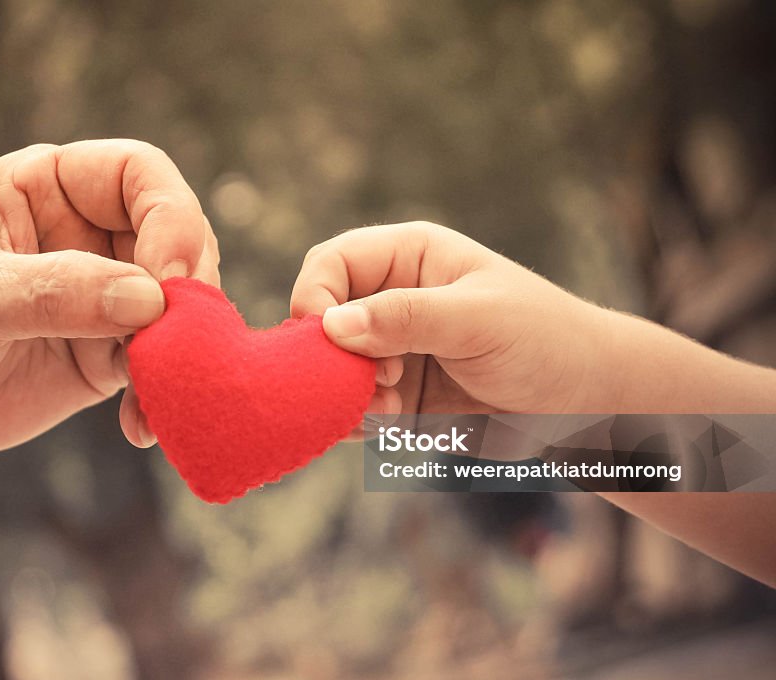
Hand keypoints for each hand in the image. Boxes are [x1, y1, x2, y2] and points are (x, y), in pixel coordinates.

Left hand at [0, 140, 217, 476]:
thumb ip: (52, 292)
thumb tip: (151, 298)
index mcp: (46, 190)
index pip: (139, 175)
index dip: (172, 216)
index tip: (168, 278)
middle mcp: (84, 237)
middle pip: (176, 242)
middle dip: (188, 292)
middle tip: (177, 343)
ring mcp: (99, 300)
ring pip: (177, 311)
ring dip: (182, 353)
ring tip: (159, 397)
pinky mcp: (103, 357)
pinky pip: (158, 368)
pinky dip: (163, 396)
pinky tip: (141, 428)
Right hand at [292, 221, 775, 422]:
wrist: (588, 405)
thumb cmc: (545, 342)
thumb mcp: (477, 320)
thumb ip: (405, 317)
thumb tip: (330, 325)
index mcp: (408, 258)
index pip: (332, 264)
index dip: (316, 297)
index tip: (324, 338)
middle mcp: (391, 301)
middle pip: (321, 320)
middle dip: (332, 355)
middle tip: (375, 381)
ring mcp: (392, 352)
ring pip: (332, 371)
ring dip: (347, 394)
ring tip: (391, 407)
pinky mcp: (398, 397)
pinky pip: (353, 409)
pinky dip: (358, 421)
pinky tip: (391, 425)